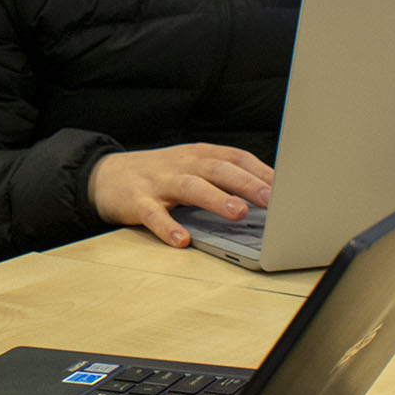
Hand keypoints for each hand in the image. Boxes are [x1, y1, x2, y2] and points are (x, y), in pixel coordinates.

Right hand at [87, 143, 273, 247]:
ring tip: (238, 213)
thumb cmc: (160, 174)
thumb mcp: (192, 168)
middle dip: (246, 183)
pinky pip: (154, 215)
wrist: (107, 175)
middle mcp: (183, 164)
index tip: (288, 187)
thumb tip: (266, 197)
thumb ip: (223, 178)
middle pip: (218, 169)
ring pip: (191, 187)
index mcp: (199, 155)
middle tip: (271, 199)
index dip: (262, 171)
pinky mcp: (138, 201)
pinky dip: (168, 227)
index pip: (236, 158)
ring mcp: (160, 182)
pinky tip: (182, 240)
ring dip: (216, 199)